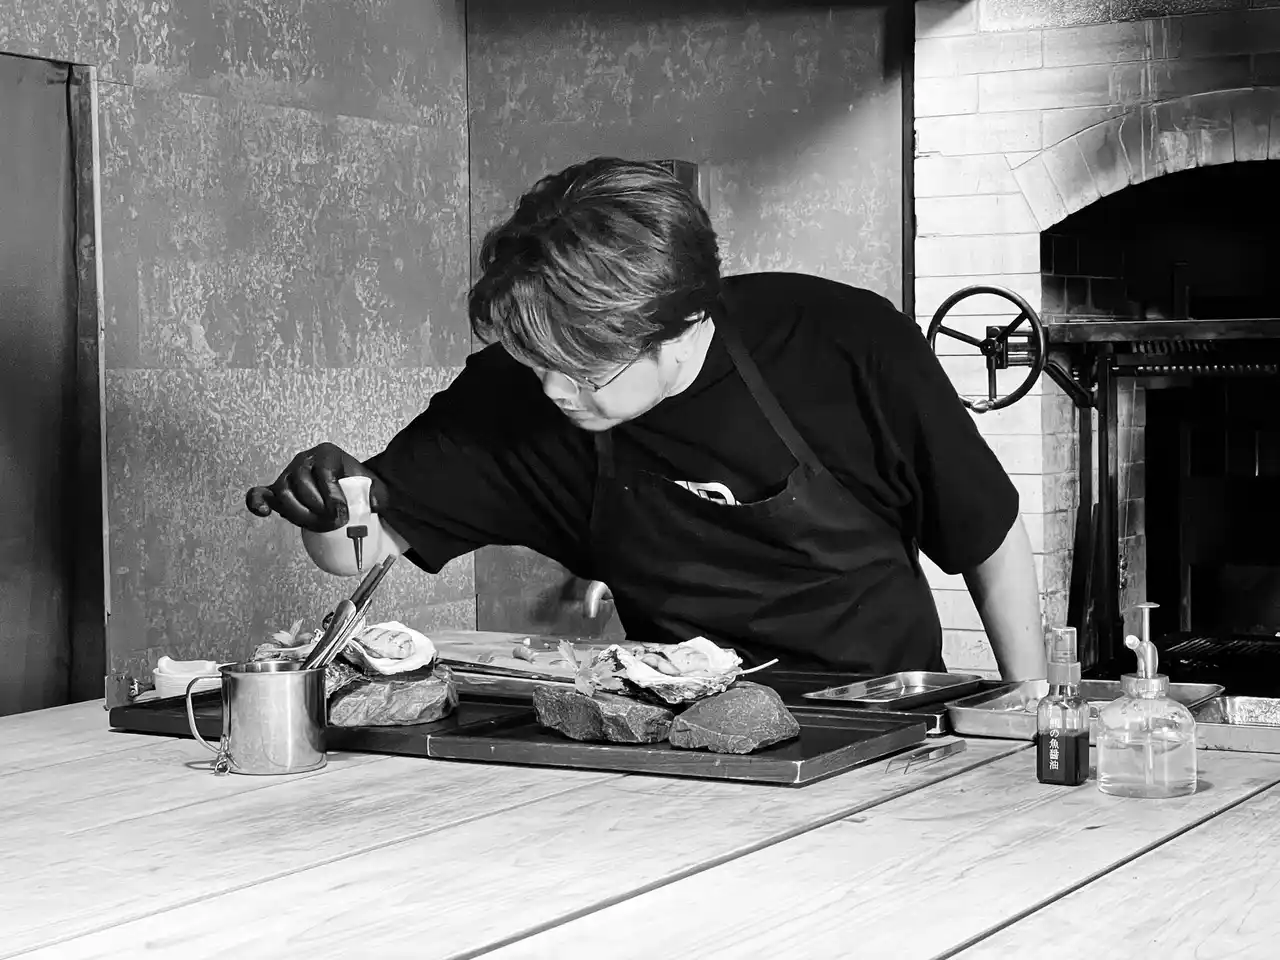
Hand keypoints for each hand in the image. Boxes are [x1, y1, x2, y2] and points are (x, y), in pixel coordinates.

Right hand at [245, 442, 376, 531]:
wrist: (350, 487)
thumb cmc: (358, 485)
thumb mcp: (375, 486)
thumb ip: (379, 494)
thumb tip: (375, 504)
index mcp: (327, 453)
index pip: (324, 472)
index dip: (332, 496)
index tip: (342, 514)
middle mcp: (304, 460)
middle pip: (302, 484)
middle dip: (318, 508)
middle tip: (335, 523)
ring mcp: (288, 475)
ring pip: (284, 493)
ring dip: (300, 513)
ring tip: (318, 525)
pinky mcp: (277, 491)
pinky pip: (260, 493)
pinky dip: (258, 502)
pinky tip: (264, 512)